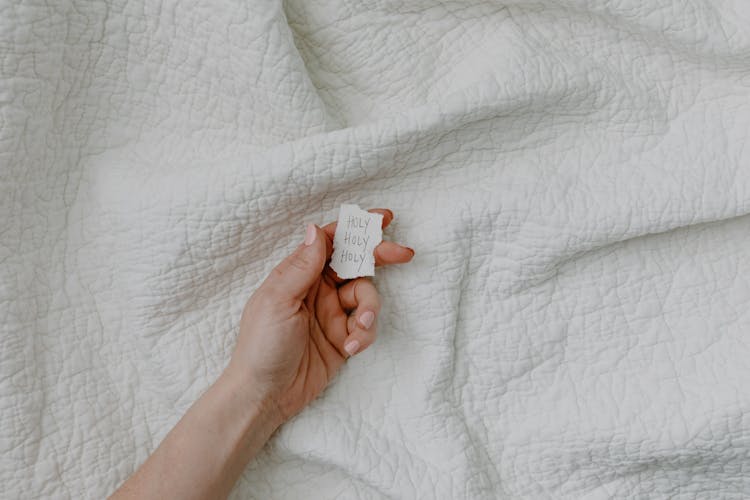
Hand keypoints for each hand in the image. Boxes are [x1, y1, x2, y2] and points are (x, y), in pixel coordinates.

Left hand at [226, 209, 413, 422]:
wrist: (265, 396)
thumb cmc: (261, 346)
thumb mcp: (278, 301)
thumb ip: (302, 266)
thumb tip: (316, 230)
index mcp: (297, 274)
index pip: (330, 242)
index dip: (355, 228)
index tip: (383, 219)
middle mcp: (317, 289)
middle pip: (355, 263)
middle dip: (379, 256)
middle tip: (403, 254)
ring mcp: (332, 314)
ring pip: (366, 296)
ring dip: (370, 308)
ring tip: (361, 326)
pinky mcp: (343, 338)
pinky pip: (366, 327)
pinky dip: (365, 334)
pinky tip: (351, 347)